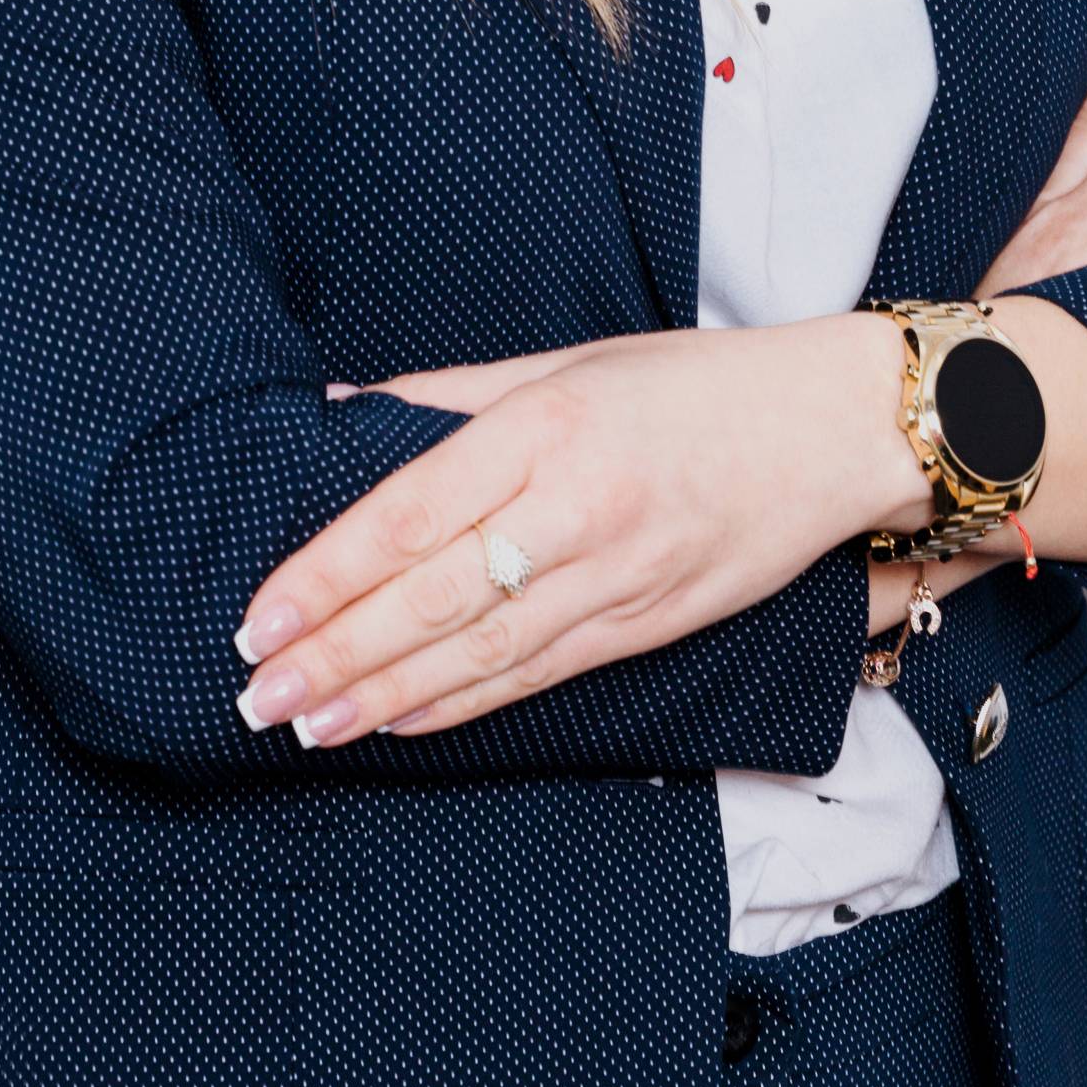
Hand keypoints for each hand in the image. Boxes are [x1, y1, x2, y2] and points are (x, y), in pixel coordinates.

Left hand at [230, 312, 922, 749]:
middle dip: (336, 653)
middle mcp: (576, 509)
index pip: (409, 516)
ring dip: (384, 696)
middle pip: (432, 597)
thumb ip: (448, 395)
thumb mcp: (566, 361)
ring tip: (308, 725)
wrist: (829, 430)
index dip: (326, 576)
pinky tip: (401, 723)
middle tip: (257, 695)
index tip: (259, 616)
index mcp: (545, 428)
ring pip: (480, 652)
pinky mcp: (647, 625)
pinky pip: (537, 673)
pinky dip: (462, 705)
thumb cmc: (693, 384)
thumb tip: (344, 414)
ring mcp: (616, 577)